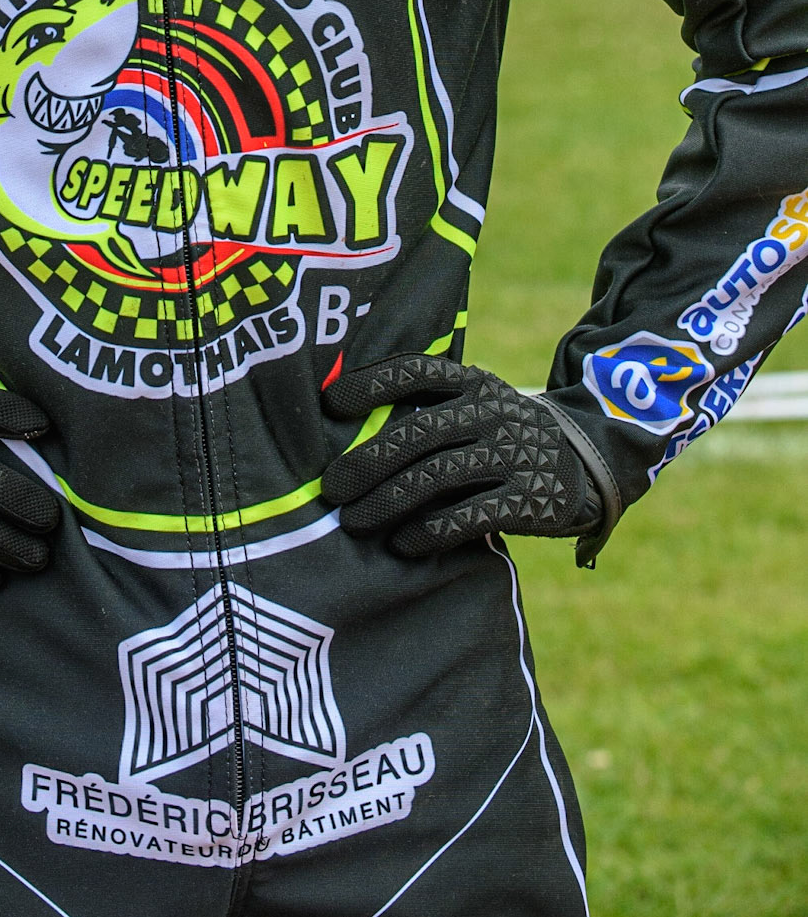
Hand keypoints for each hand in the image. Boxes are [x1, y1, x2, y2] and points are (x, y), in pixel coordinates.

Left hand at [321, 354, 596, 558]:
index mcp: (471, 383)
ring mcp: (509, 454)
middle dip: (368, 461)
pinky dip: (432, 530)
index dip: (372, 384)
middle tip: (331, 489)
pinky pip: (471, 515)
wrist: (586, 460)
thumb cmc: (502, 433)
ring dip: (389, 501)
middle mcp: (488, 413)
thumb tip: (343, 423)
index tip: (330, 403)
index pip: (415, 372)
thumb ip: (428, 407)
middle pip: (418, 433)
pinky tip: (403, 544)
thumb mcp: (476, 403)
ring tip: (353, 523)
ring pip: (438, 475)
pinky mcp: (526, 499)